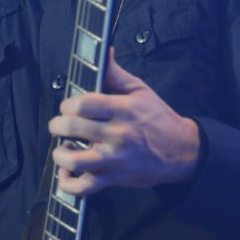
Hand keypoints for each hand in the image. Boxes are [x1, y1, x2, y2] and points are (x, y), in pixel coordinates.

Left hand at [49, 49, 199, 196]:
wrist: (182, 151)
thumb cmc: (159, 119)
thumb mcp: (141, 90)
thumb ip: (117, 73)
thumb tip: (105, 52)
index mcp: (123, 109)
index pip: (84, 104)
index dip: (68, 104)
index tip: (68, 107)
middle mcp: (118, 134)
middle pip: (74, 128)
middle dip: (58, 125)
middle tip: (60, 125)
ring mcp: (115, 158)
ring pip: (75, 161)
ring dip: (60, 155)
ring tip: (63, 149)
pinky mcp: (115, 178)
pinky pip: (85, 187)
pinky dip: (69, 184)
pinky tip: (66, 174)